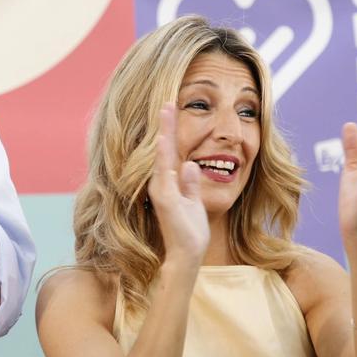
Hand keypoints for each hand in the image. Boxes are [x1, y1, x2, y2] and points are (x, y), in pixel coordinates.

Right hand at [147, 103, 209, 269]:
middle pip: (164, 148)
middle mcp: (162, 184)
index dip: (171, 131)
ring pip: (162, 155)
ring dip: (164, 133)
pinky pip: (163, 173)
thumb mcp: (194, 202)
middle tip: (167, 101)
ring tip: (166, 109)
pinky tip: (162, 140)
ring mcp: (162, 190)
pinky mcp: (165, 199)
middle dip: (165, 125)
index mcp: (170, 183)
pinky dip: (162, 156)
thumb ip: (191, 184)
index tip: (172, 109)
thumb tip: (191, 165)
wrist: (186, 255)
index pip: (170, 152)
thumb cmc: (189, 232)